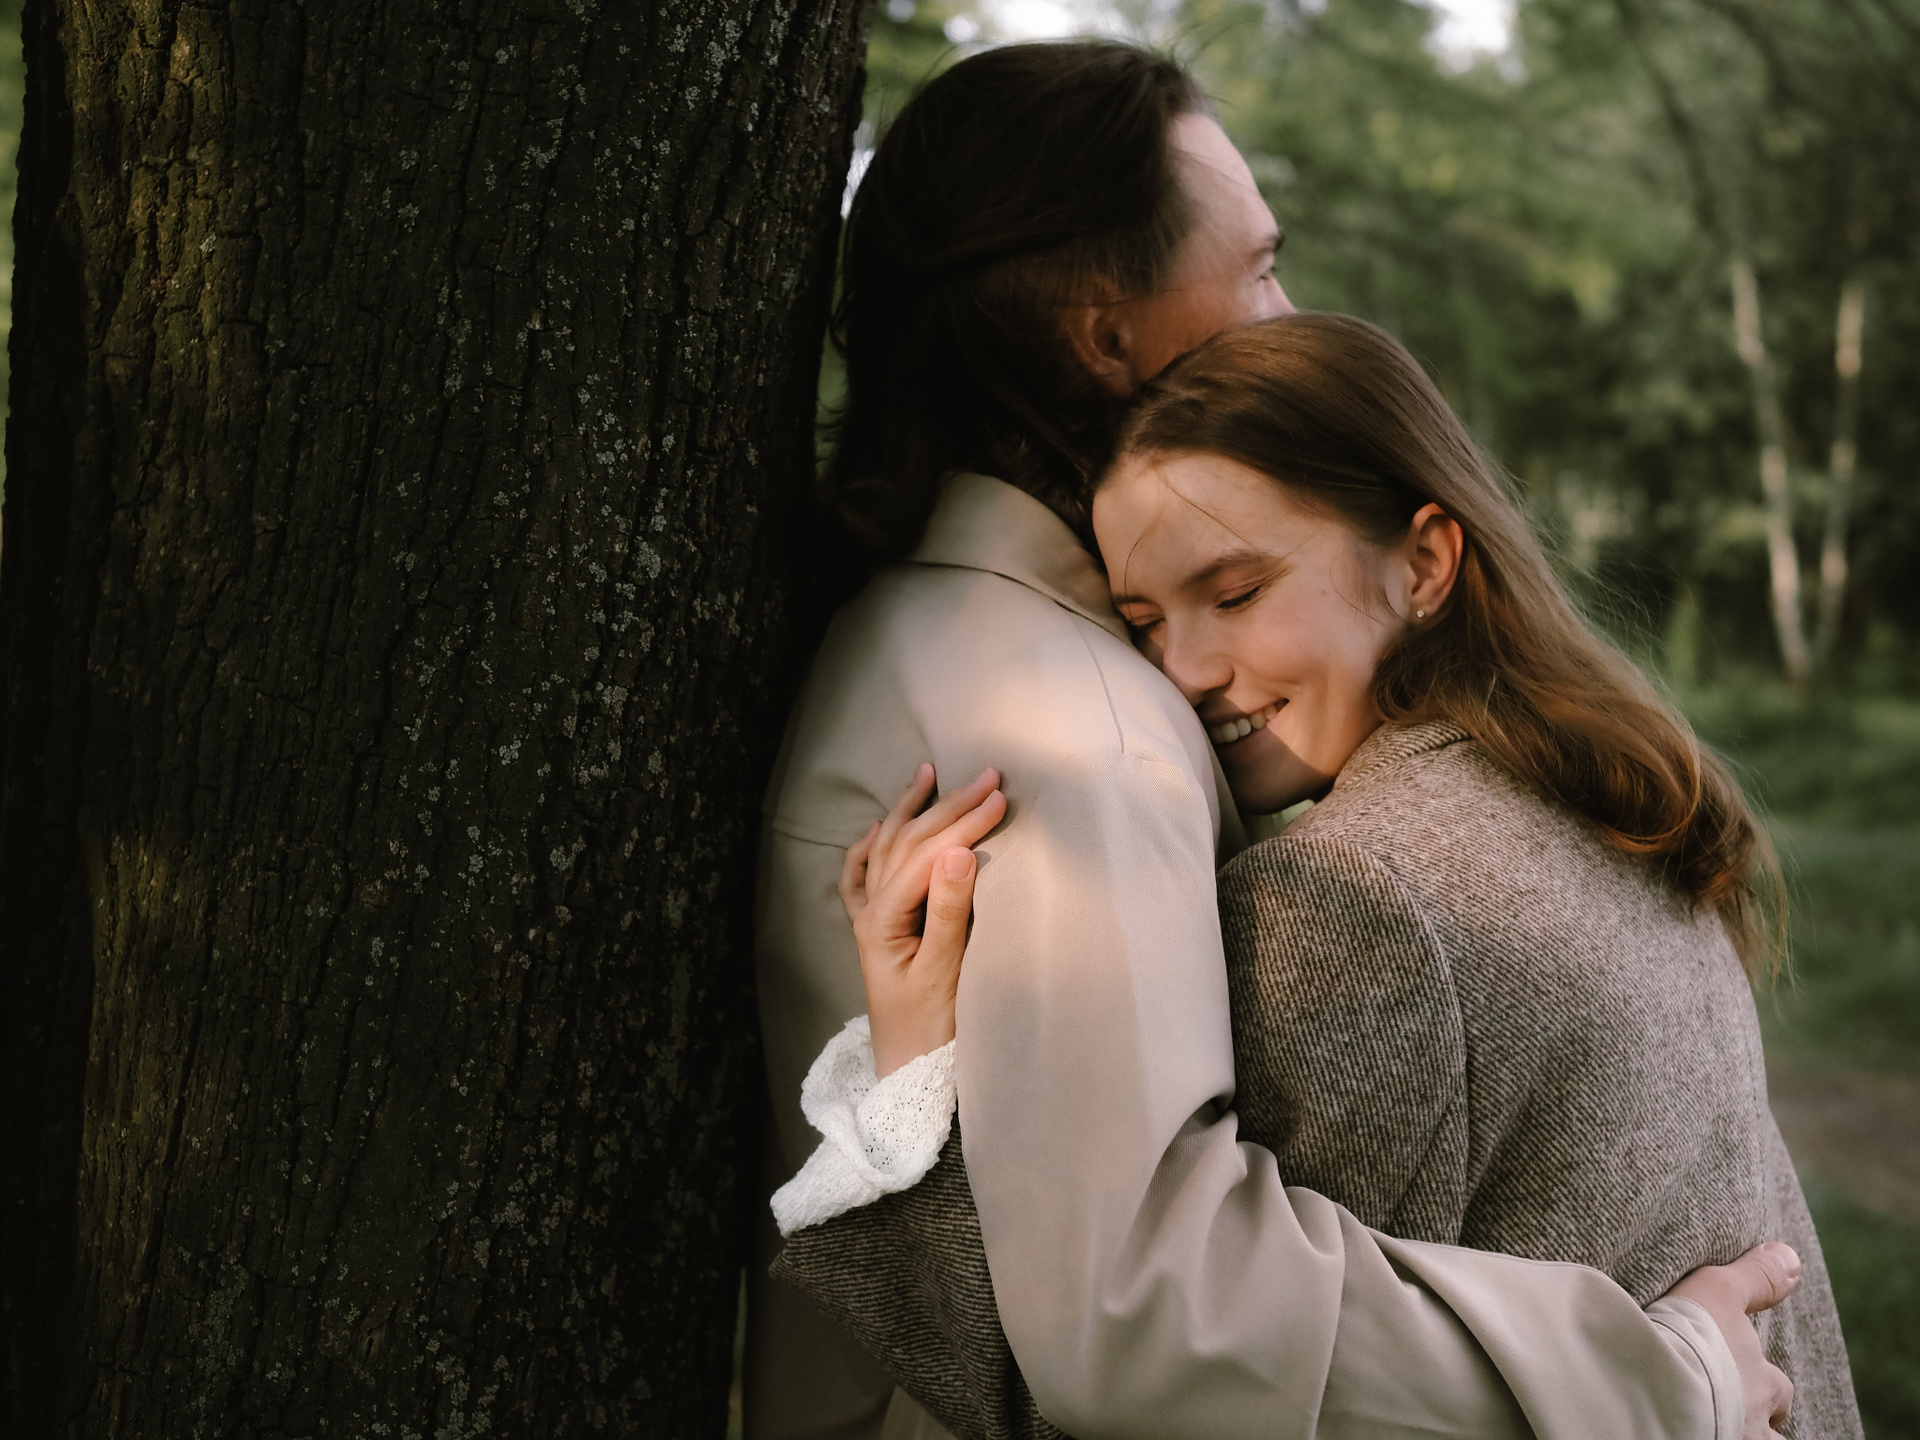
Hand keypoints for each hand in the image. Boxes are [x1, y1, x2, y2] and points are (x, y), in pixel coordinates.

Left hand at [840, 764, 1005, 1076]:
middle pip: (908, 844)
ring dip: (909, 811)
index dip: (965, 823)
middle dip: (948, 807)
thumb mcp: (945, 971)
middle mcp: (871, 913)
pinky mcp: (877, 934)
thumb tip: (957, 851)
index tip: (1003, 798)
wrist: (910, 1075)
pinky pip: (863, 879)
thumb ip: (948, 910)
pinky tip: (874, 829)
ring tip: (927, 776)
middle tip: (988, 777)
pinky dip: (869, 849)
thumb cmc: (933, 1030)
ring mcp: (870, 921)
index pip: (929, 856)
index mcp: (884, 920)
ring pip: (886, 850)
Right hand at [1664, 1242, 1800, 1439]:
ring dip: (1739, 1432)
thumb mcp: (1718, 1291)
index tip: (1748, 1375)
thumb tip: (1792, 1257)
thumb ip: (1754, 1277)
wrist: (1651, 1385)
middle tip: (1732, 1407)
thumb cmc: (1688, 1338)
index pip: (1778, 1388)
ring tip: (1714, 1424)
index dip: (1765, 1381)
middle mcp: (1754, 1420)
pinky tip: (1683, 1429)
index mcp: (1761, 1382)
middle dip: (1758, 1417)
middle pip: (1771, 1425)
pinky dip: (1698, 1435)